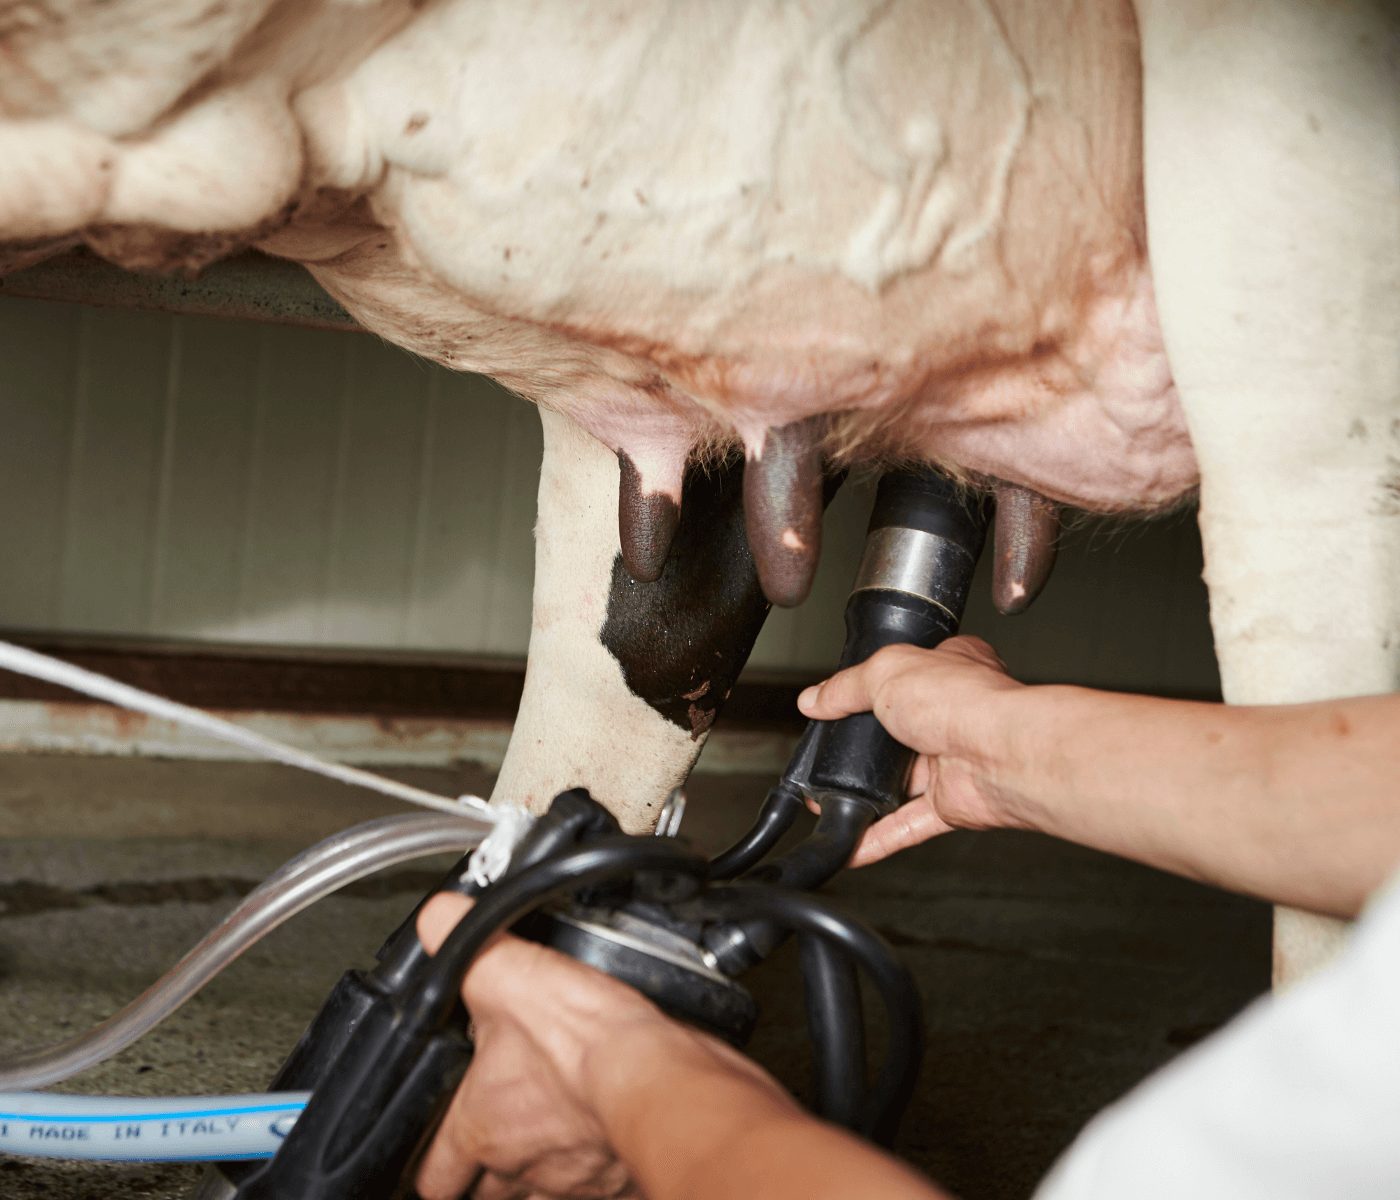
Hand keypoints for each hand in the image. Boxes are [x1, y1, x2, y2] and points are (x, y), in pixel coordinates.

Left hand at [414, 894, 782, 1199]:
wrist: (659, 1073)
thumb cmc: (585, 1037)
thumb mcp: (508, 969)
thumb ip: (462, 938)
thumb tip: (437, 914)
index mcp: (481, 1124)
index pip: (433, 1174)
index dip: (432, 1159)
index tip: (438, 1147)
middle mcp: (521, 1165)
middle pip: (485, 1193)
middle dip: (487, 1171)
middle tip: (498, 1134)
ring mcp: (572, 1182)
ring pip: (540, 1196)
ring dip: (541, 1173)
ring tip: (553, 1135)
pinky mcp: (618, 1183)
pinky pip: (597, 1190)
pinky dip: (597, 1170)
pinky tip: (604, 1132)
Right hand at [797, 636, 1026, 864]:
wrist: (1002, 754)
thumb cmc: (965, 702)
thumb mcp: (886, 672)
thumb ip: (845, 687)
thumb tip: (815, 699)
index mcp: (945, 670)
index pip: (901, 675)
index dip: (872, 685)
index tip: (839, 700)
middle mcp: (951, 715)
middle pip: (897, 733)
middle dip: (864, 748)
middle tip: (829, 755)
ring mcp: (951, 761)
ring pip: (900, 784)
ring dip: (865, 796)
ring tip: (826, 800)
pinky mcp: (951, 803)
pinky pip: (908, 825)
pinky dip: (878, 838)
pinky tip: (852, 842)